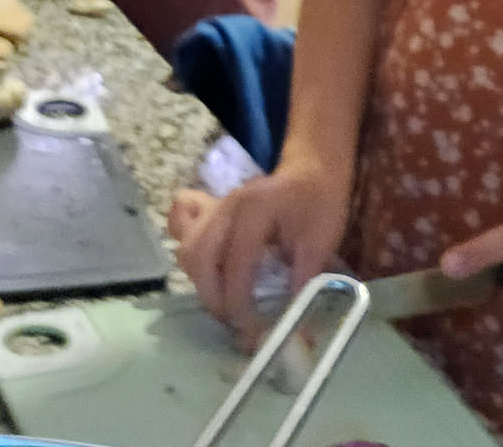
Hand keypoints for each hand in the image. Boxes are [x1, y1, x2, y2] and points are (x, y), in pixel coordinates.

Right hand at [175, 157, 351, 348]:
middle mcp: (226, 208)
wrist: (312, 169)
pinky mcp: (210, 212)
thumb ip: (304, 282)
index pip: (235, 265)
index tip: (254, 332)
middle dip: (214, 299)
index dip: (240, 305)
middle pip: (199, 259)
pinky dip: (189, 254)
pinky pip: (181, 228)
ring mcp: (214, 208)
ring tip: (228, 305)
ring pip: (187, 250)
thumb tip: (296, 330)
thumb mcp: (321, 241)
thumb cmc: (320, 203)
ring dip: (202, 284)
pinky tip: (206, 271)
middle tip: (238, 323)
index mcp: (254, 211)